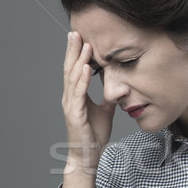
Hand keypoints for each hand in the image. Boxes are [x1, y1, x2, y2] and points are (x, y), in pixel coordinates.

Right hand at [61, 31, 114, 171]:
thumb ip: (108, 97)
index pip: (75, 69)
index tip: (81, 36)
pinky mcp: (75, 115)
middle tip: (75, 31)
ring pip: (73, 78)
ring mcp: (71, 106)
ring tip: (84, 44)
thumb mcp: (104, 111)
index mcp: (76, 95)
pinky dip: (83, 80)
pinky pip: (79, 94)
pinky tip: (87, 69)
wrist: (87, 156)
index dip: (77, 53)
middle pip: (70, 69)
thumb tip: (117, 85)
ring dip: (78, 60)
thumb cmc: (93, 135)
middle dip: (73, 50)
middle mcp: (70, 97)